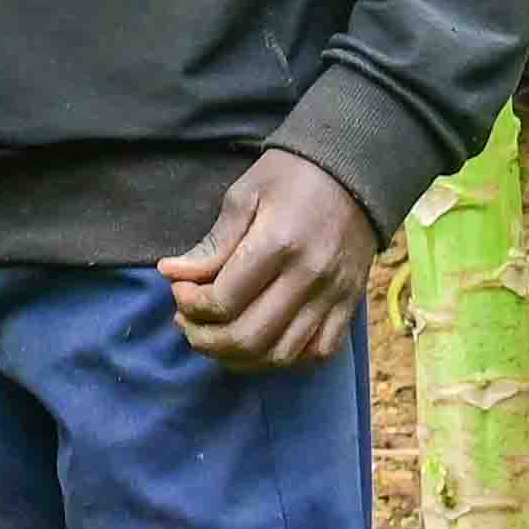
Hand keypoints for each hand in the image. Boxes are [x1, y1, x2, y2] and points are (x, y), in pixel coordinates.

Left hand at [161, 152, 374, 369]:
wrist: (356, 171)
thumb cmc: (292, 176)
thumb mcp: (244, 195)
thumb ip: (212, 243)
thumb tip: (173, 273)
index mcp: (278, 244)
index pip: (224, 301)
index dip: (190, 304)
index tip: (179, 288)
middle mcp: (309, 277)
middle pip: (248, 338)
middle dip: (205, 339)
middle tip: (188, 321)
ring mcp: (333, 296)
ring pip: (281, 355)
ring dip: (239, 356)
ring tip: (217, 335)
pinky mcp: (350, 305)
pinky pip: (318, 352)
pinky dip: (285, 358)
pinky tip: (262, 341)